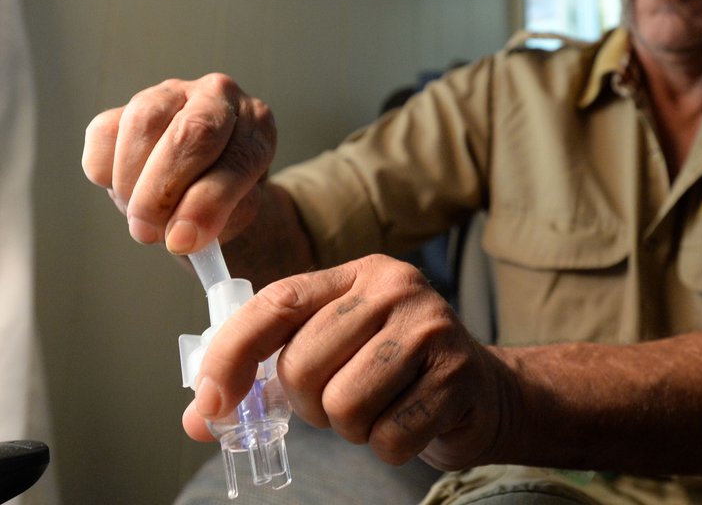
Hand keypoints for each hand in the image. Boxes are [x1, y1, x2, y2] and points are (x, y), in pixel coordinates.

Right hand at [82, 73, 276, 253]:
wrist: (203, 190)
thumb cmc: (227, 200)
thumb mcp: (237, 214)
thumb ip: (217, 220)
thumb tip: (182, 235)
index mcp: (257, 123)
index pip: (239, 157)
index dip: (207, 203)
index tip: (183, 239)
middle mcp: (217, 96)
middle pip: (190, 131)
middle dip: (162, 190)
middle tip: (148, 232)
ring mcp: (169, 94)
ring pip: (142, 124)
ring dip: (133, 182)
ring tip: (141, 220)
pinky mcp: (126, 105)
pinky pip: (104, 133)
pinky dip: (107, 172)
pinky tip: (127, 192)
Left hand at [182, 254, 517, 469]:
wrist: (482, 391)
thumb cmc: (394, 372)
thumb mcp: (333, 353)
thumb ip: (266, 376)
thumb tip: (200, 416)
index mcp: (359, 273)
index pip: (276, 303)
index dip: (231, 356)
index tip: (210, 404)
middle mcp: (397, 288)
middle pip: (302, 365)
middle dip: (309, 405)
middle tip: (339, 402)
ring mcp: (432, 328)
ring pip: (343, 406)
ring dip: (352, 428)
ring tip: (379, 409)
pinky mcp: (458, 375)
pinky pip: (388, 437)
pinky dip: (389, 446)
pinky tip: (411, 421)